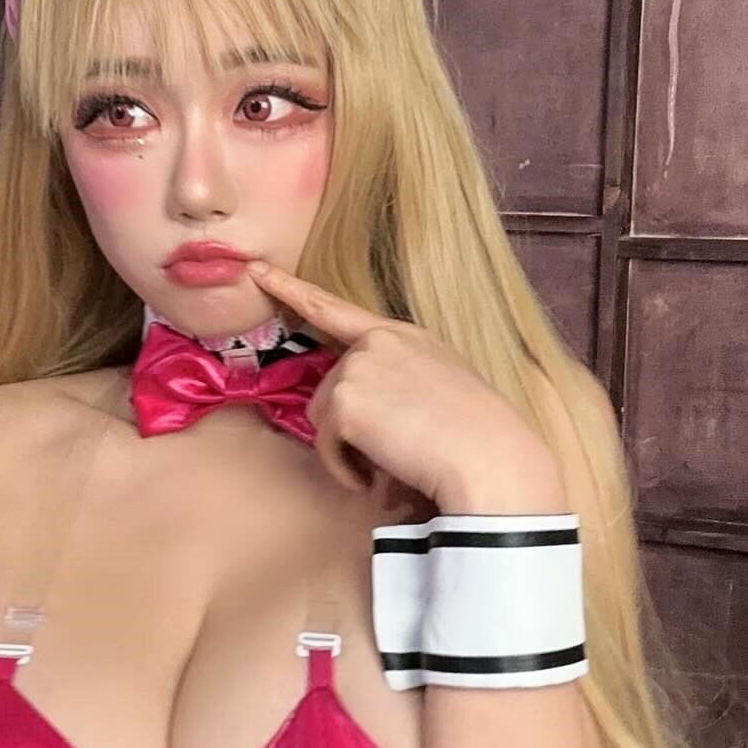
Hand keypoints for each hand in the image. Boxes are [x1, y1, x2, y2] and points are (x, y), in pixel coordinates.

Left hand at [247, 259, 556, 507]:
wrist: (488, 456)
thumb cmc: (477, 437)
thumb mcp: (441, 388)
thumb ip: (397, 382)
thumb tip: (363, 413)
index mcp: (403, 336)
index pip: (338, 310)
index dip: (293, 289)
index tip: (259, 271)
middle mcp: (377, 342)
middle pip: (329, 387)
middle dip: (348, 424)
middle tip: (391, 449)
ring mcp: (358, 367)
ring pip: (324, 417)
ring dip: (347, 448)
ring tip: (392, 460)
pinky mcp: (345, 401)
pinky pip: (325, 446)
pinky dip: (345, 469)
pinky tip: (376, 475)